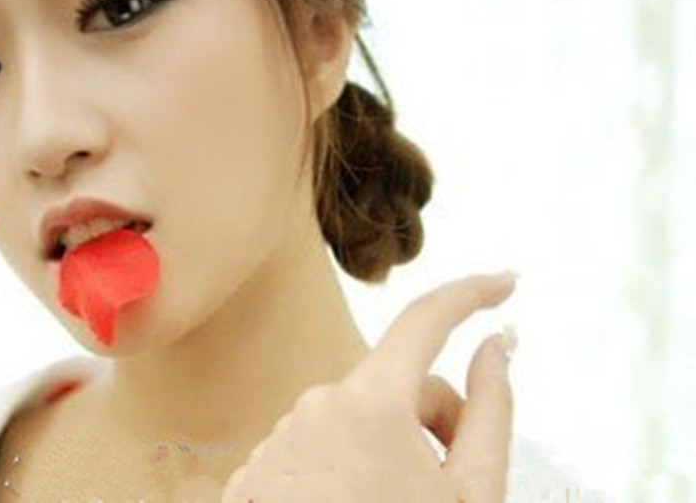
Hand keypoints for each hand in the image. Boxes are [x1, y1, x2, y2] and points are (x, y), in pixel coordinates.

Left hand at [220, 272, 516, 502]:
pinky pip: (317, 448)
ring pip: (356, 422)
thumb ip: (490, 410)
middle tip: (453, 481)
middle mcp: (316, 405)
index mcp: (369, 402)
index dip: (471, 292)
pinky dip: (347, 471)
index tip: (504, 282)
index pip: (426, 318)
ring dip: (388, 452)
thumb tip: (497, 348)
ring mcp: (281, 438)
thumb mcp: (472, 496)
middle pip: (397, 386)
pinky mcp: (258, 471)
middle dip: (435, 420)